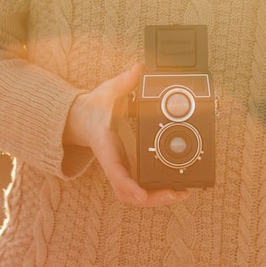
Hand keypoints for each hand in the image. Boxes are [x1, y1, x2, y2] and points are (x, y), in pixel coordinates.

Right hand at [64, 63, 189, 206]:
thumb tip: (138, 68)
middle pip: (129, 193)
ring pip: (136, 195)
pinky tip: (175, 189)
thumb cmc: (95, 109)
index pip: (116, 171)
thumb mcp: (106, 92)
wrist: (83, 119)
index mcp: (106, 148)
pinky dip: (156, 192)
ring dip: (157, 198)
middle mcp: (114, 163)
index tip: (142, 193)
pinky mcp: (128, 169)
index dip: (129, 184)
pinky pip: (141, 186)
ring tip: (181, 193)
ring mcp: (121, 169)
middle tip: (177, 193)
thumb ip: (123, 82)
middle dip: (152, 197)